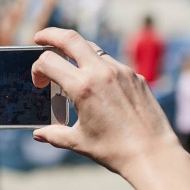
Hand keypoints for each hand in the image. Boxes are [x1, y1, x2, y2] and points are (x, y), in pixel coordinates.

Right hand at [30, 28, 179, 177]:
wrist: (153, 155)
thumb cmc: (114, 151)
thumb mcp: (79, 141)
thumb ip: (55, 134)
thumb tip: (39, 134)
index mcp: (83, 87)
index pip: (49, 62)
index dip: (37, 70)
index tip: (39, 83)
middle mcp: (102, 72)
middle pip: (70, 38)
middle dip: (51, 35)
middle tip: (39, 38)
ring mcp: (122, 71)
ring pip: (93, 49)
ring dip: (76, 52)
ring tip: (69, 64)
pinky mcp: (136, 77)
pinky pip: (112, 64)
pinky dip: (98, 67)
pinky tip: (97, 84)